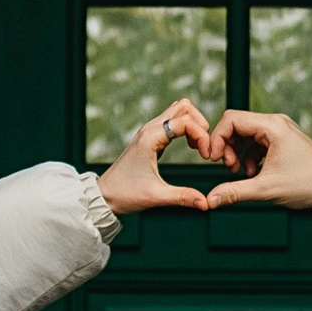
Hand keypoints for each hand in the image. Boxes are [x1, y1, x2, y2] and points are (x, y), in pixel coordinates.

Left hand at [97, 99, 220, 217]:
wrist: (104, 196)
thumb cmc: (125, 194)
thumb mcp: (156, 196)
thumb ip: (183, 197)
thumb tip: (207, 203)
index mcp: (151, 138)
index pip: (186, 121)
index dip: (202, 136)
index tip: (206, 156)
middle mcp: (150, 129)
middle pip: (183, 107)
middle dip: (200, 123)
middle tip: (204, 147)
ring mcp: (149, 131)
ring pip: (178, 111)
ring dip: (193, 124)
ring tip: (198, 147)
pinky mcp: (150, 137)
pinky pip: (172, 122)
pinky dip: (186, 129)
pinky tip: (190, 147)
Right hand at [210, 107, 311, 224]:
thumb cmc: (309, 185)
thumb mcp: (267, 189)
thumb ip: (235, 192)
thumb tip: (210, 200)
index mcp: (273, 126)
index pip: (231, 119)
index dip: (216, 138)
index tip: (212, 159)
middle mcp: (276, 123)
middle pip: (237, 126)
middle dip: (227, 147)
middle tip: (228, 169)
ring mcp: (281, 131)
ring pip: (246, 135)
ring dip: (237, 153)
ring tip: (240, 174)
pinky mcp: (284, 141)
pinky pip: (257, 142)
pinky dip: (249, 156)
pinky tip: (252, 174)